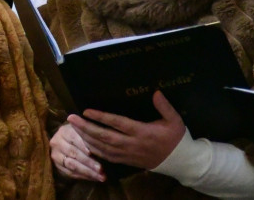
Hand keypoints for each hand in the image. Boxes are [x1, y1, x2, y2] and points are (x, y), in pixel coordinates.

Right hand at [51, 123, 104, 181]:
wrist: (68, 142)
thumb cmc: (81, 136)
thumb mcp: (84, 133)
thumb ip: (90, 139)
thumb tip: (101, 148)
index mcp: (64, 131)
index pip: (74, 138)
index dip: (84, 146)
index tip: (95, 153)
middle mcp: (57, 142)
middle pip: (73, 152)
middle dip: (89, 162)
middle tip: (101, 169)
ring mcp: (56, 155)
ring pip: (72, 164)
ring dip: (88, 171)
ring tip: (101, 176)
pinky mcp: (58, 166)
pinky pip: (71, 173)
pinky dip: (84, 176)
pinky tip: (94, 178)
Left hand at [68, 91, 185, 170]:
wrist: (181, 162)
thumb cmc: (176, 138)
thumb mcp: (175, 120)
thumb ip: (165, 106)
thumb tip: (156, 92)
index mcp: (143, 132)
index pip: (118, 124)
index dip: (101, 118)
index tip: (86, 111)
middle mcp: (133, 144)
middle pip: (105, 137)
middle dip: (86, 128)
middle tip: (71, 118)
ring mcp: (129, 155)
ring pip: (103, 148)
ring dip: (86, 138)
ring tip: (73, 127)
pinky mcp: (128, 162)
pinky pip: (108, 157)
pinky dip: (94, 150)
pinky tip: (85, 142)